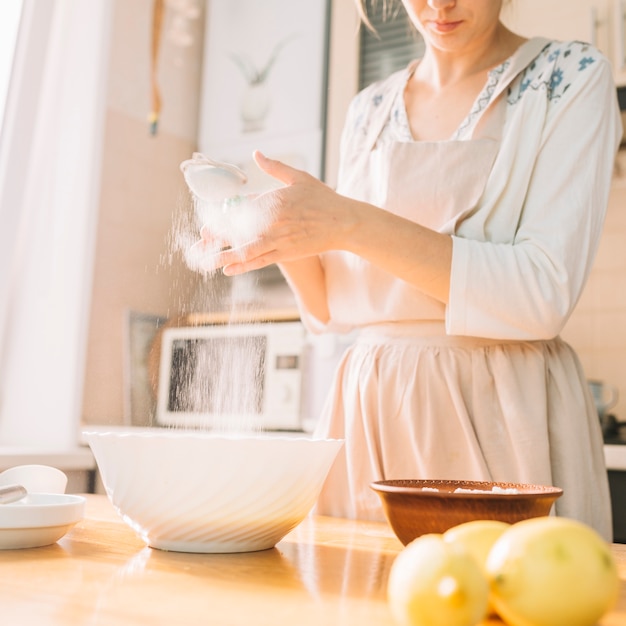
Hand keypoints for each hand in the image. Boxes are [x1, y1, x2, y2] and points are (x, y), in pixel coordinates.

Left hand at [209, 151, 351, 274]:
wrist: (343, 222)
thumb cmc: (322, 199)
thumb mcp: (298, 178)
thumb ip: (274, 167)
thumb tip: (256, 154)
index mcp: (273, 200)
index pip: (240, 209)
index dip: (221, 218)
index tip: (207, 225)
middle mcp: (273, 220)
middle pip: (237, 230)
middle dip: (216, 238)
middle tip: (199, 244)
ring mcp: (279, 239)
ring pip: (245, 249)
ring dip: (224, 256)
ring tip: (205, 261)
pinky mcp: (286, 253)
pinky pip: (260, 261)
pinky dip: (243, 265)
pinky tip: (228, 270)